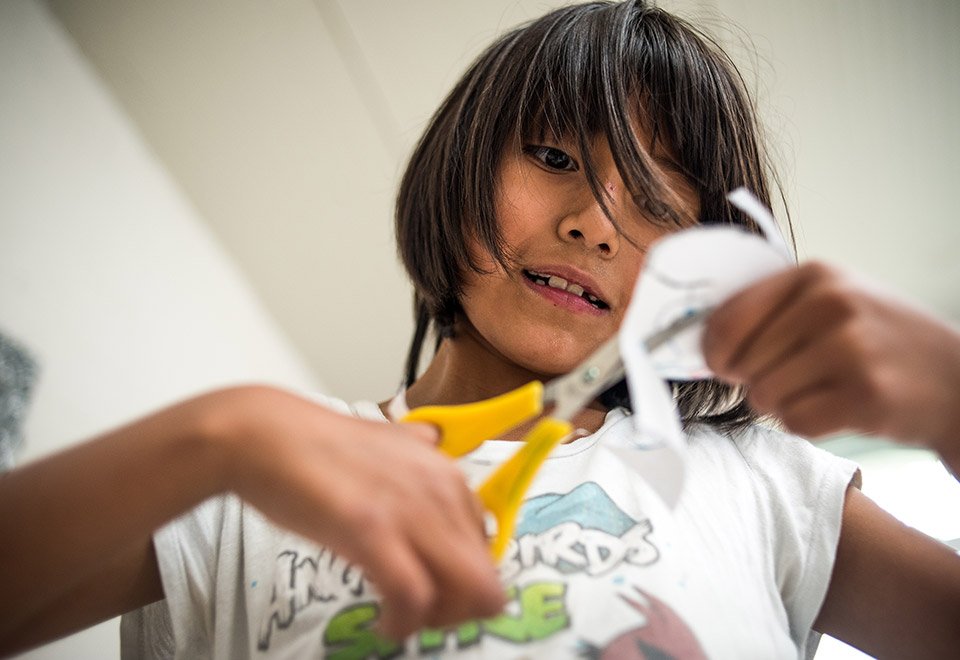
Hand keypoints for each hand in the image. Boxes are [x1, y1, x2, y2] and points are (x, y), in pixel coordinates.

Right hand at [205, 386, 504, 638]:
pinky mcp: (372, 532)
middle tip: (425, 614)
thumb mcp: (387, 441)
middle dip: (460, 611)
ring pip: (467, 593)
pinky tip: (386, 624)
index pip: (488, 548)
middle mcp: (440, 491)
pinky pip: (413, 598)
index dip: (466, 581)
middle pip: (487, 579)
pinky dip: (404, 624)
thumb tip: (433, 443)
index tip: (440, 592)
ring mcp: (410, 511)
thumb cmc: (317, 446)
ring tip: (404, 617)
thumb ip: (417, 448)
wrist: (265, 436)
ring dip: (437, 621)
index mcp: (447, 474)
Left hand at [702, 262, 959, 466]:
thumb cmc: (883, 340)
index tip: (722, 364)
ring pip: (764, 396)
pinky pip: (794, 422)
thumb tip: (705, 344)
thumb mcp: (834, 299)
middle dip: (756, 381)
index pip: (728, 318)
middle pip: (743, 364)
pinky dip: (808, 424)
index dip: (714, 351)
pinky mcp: (864, 395)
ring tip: (820, 392)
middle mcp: (831, 304)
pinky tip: (838, 409)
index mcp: (815, 275)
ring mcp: (850, 348)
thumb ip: (773, 311)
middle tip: (794, 380)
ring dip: (782, 405)